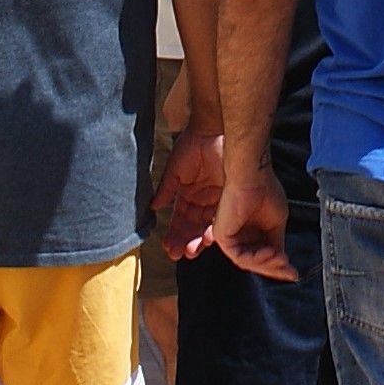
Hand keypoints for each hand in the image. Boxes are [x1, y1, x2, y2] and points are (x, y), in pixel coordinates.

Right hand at [153, 130, 224, 259]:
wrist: (213, 130)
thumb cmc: (192, 146)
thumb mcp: (175, 171)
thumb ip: (166, 190)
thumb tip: (153, 207)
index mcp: (187, 195)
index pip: (180, 221)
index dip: (175, 235)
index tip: (169, 248)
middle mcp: (202, 201)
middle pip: (194, 228)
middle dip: (186, 243)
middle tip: (180, 254)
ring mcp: (216, 200)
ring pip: (207, 226)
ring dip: (199, 240)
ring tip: (192, 251)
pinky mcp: (229, 197)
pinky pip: (222, 217)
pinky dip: (215, 229)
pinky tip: (208, 239)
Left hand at [213, 156, 295, 281]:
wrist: (253, 177)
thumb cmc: (265, 191)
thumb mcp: (276, 223)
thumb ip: (276, 243)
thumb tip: (283, 261)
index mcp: (250, 231)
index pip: (262, 255)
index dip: (277, 266)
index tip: (292, 273)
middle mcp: (239, 235)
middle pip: (255, 261)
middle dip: (274, 268)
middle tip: (289, 270)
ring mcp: (229, 236)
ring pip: (248, 262)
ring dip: (268, 264)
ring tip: (281, 260)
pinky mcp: (222, 237)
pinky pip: (240, 257)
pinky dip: (257, 259)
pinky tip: (270, 253)